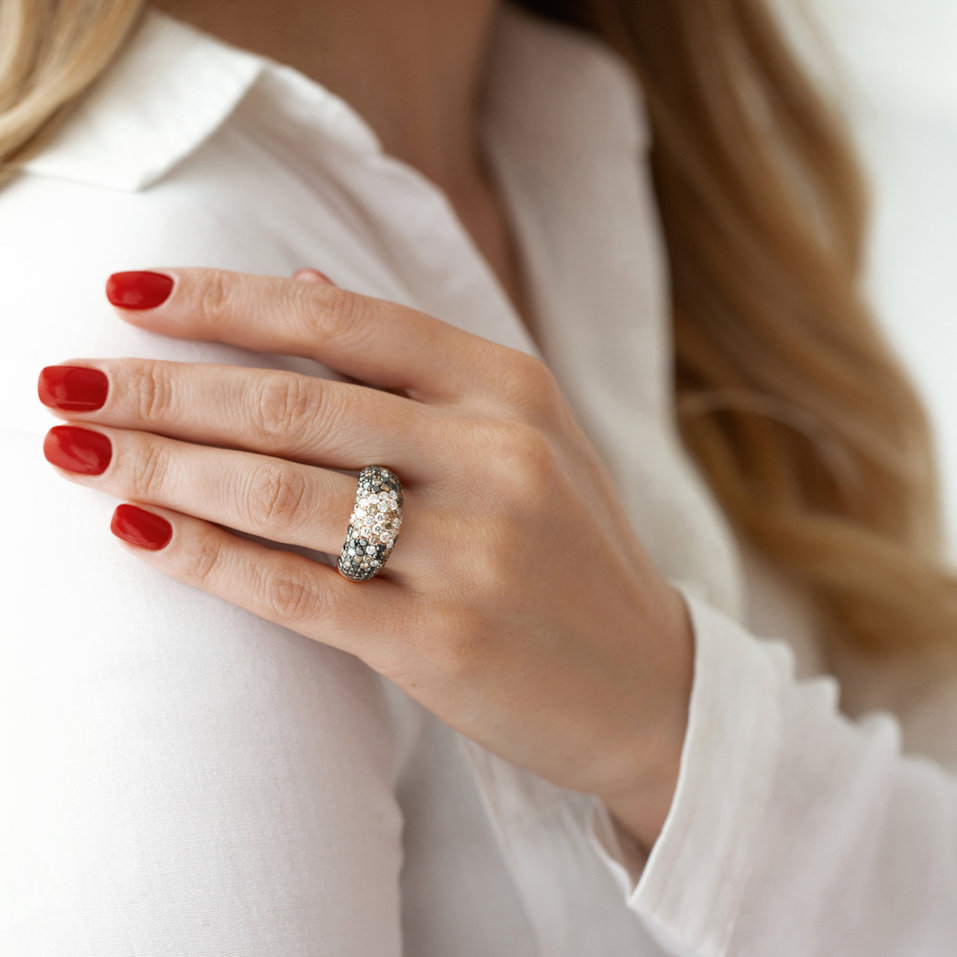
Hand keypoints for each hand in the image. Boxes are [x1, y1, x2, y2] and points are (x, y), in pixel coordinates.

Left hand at [37, 267, 693, 850]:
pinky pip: (297, 590)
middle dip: (160, 388)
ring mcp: (472, 552)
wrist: (649, 684)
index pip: (342, 321)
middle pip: (292, 403)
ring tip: (74, 449)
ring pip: (281, 493)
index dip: (224, 302)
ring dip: (162, 467)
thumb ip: (416, 361)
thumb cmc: (570, 551)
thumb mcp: (525, 433)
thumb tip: (297, 280)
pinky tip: (138, 530)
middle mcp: (495, 455)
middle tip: (61, 380)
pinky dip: (207, 556)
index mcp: (509, 389)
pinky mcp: (443, 643)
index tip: (130, 295)